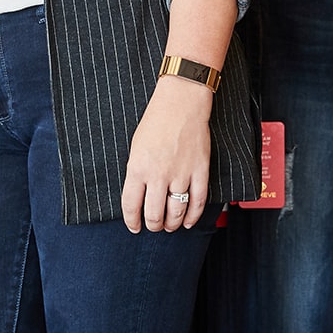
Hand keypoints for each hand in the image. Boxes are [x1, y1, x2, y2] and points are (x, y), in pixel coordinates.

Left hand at [121, 76, 211, 232]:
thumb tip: (138, 198)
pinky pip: (197, 202)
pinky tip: (188, 222)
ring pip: (176, 212)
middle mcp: (158, 175)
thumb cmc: (155, 123)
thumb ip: (136, 174)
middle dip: (153, 226)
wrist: (181, 104)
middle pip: (154, 214)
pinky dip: (193, 217)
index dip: (132, 222)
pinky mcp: (200, 171)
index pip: (131, 206)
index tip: (134, 227)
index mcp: (137, 168)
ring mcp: (181, 174)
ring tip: (169, 226)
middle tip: (154, 226)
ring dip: (172, 224)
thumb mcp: (135, 148)